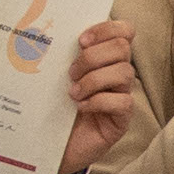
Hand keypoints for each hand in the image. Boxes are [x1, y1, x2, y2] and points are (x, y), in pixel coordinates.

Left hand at [57, 19, 143, 173]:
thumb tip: (49, 32)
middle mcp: (117, 74)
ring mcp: (122, 95)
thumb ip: (63, 56)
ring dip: (93, 80)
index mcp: (105, 58)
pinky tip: (80, 107)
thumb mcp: (57, 77)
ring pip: (124, 72)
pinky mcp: (122, 118)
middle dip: (92, 57)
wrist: (52, 144)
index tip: (81, 41)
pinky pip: (122, 102)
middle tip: (71, 73)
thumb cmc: (55, 107)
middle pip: (122, 47)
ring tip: (73, 93)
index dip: (106, 29)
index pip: (123, 31)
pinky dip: (98, 101)